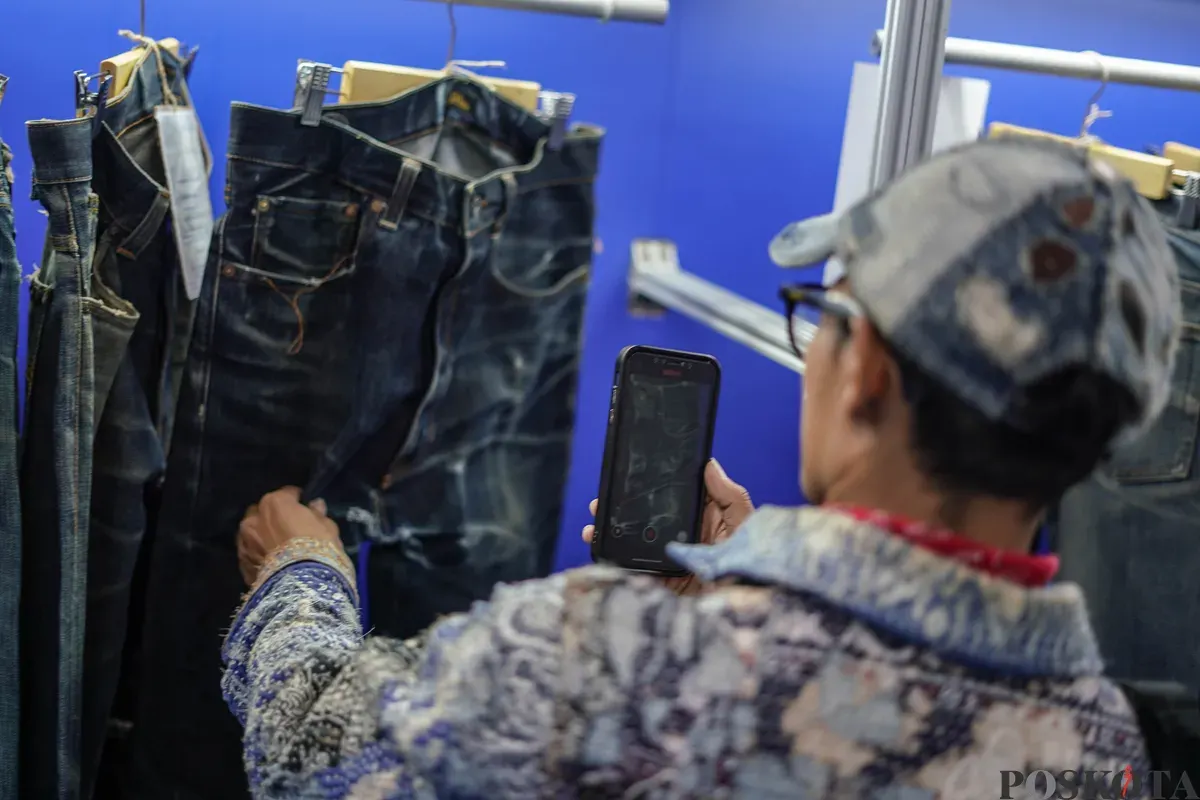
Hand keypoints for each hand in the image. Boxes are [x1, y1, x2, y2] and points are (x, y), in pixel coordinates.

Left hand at [237, 486, 343, 584]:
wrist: (302, 587)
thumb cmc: (319, 549)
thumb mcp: (327, 527)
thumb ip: (317, 514)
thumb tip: (315, 505)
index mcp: (275, 503)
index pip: (287, 494)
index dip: (297, 500)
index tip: (304, 507)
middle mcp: (253, 519)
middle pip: (262, 512)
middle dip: (273, 517)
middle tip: (288, 527)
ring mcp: (244, 543)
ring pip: (252, 533)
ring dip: (262, 536)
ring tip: (277, 547)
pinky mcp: (242, 565)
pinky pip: (251, 554)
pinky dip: (259, 555)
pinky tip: (271, 562)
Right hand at [582, 459, 753, 595]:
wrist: (742, 607)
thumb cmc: (752, 562)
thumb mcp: (744, 523)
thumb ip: (729, 495)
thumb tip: (709, 465)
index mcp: (702, 519)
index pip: (671, 498)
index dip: (648, 488)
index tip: (627, 477)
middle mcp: (682, 537)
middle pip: (645, 518)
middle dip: (619, 510)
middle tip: (600, 502)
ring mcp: (669, 560)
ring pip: (633, 542)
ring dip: (610, 533)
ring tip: (592, 528)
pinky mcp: (660, 581)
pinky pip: (632, 569)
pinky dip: (613, 561)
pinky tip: (599, 551)